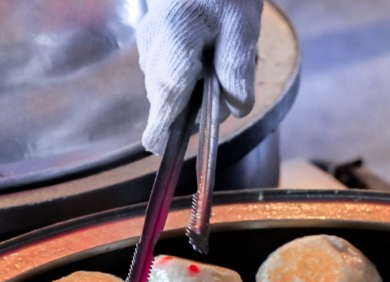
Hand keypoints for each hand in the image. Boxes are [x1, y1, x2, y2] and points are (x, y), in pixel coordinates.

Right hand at [137, 0, 262, 153]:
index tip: (156, 147)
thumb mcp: (243, 26)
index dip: (163, 122)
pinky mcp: (149, 47)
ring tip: (217, 58)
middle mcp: (153, 44)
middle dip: (196, 105)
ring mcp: (147, 45)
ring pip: (168, 89)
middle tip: (226, 85)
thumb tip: (237, 110)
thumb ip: (238, 69)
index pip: (168, 89)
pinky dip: (188, 79)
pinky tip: (205, 56)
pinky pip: (167, 77)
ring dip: (194, 90)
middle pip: (168, 96)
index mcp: (175, 36)